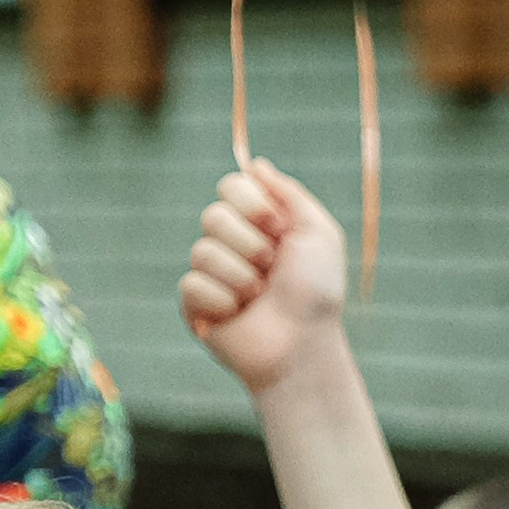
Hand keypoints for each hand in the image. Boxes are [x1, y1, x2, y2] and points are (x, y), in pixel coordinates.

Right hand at [181, 159, 348, 395]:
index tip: (277, 227)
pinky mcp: (194, 304)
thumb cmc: (316, 293)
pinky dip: (222, 299)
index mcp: (258, 223)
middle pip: (212, 215)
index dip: (252, 204)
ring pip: (201, 251)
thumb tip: (256, 165)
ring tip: (258, 296)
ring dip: (240, 276)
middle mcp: (231, 243)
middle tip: (271, 268)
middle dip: (249, 243)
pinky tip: (237, 313)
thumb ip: (288, 193)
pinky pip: (191, 283)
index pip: (231, 186)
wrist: (303, 344)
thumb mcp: (317, 233)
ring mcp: (210, 274)